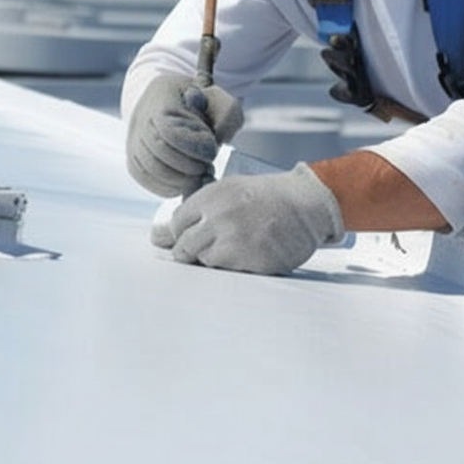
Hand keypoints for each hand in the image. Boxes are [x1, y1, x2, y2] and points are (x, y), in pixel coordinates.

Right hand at [126, 73, 243, 196]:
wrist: (173, 101)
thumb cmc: (202, 101)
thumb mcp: (221, 98)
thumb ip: (227, 114)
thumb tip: (218, 139)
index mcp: (162, 96)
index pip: (170, 132)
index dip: (194, 147)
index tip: (211, 150)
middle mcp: (141, 119)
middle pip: (159, 155)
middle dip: (190, 168)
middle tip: (207, 167)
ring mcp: (134, 141)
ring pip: (151, 171)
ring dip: (181, 180)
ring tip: (199, 174)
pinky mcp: (134, 161)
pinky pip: (146, 180)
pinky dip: (169, 187)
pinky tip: (187, 182)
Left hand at [152, 163, 344, 274]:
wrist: (308, 204)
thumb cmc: (267, 196)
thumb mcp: (229, 191)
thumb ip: (195, 212)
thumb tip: (156, 238)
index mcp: (212, 197)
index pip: (177, 224)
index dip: (185, 230)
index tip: (197, 230)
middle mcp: (220, 219)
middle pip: (184, 248)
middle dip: (191, 250)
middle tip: (212, 243)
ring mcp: (236, 243)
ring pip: (206, 262)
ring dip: (216, 257)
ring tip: (238, 242)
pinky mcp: (252, 263)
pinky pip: (230, 273)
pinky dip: (237, 265)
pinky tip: (251, 250)